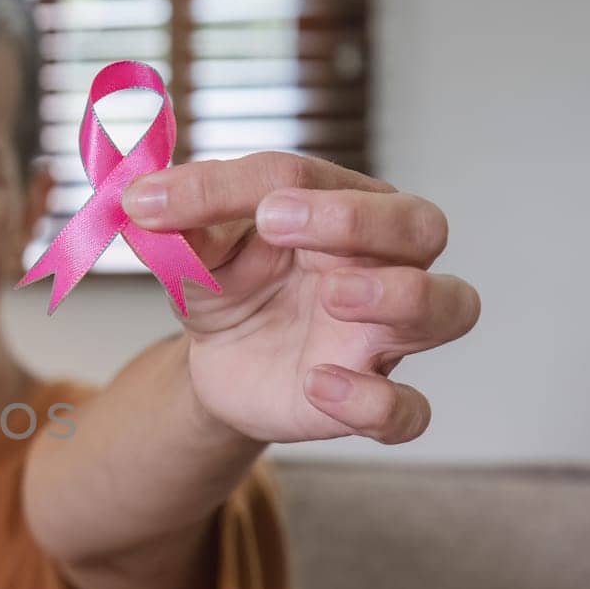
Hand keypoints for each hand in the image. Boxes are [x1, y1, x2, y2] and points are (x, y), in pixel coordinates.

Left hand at [124, 152, 480, 444]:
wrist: (216, 362)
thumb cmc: (226, 284)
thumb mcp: (191, 249)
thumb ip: (176, 221)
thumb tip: (138, 201)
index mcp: (339, 207)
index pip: (310, 179)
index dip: (254, 186)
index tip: (191, 200)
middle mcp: (382, 262)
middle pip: (419, 226)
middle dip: (358, 219)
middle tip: (283, 222)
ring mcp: (384, 332)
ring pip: (451, 306)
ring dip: (399, 294)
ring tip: (335, 295)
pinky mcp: (371, 399)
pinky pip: (409, 409)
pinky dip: (375, 400)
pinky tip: (320, 385)